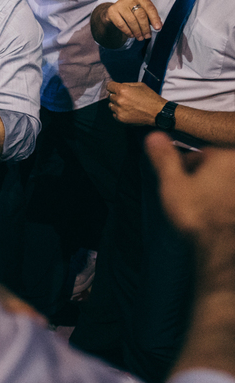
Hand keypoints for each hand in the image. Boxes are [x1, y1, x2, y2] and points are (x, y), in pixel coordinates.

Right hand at [105, 0, 160, 41]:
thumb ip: (150, 17)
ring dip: (137, 31)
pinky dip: (128, 31)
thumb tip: (159, 25)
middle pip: (140, 15)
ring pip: (131, 21)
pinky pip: (121, 24)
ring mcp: (119, 4)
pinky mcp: (111, 11)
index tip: (158, 28)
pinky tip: (132, 35)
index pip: (149, 7)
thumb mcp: (142, 11)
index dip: (154, 18)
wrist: (114, 12)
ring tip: (140, 38)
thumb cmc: (131, 12)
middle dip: (145, 27)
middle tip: (147, 36)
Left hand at [106, 81, 164, 125]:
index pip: (109, 86)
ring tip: (126, 105)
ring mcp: (119, 110)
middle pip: (110, 96)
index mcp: (122, 90)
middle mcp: (118, 100)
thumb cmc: (150, 97)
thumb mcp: (140, 85)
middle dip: (116, 95)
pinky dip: (118, 112)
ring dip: (116, 104)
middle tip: (125, 97)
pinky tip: (127, 111)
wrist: (157, 112)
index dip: (112, 86)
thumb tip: (118, 86)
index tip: (115, 88)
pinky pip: (114, 114)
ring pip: (111, 105)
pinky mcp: (120, 118)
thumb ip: (127, 85)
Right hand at [147, 132, 234, 256]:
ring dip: (214, 190)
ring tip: (201, 207)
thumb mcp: (172, 183)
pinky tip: (214, 215)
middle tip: (190, 195)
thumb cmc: (197, 215)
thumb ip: (164, 157)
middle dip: (203, 177)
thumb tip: (155, 135)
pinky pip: (228, 196)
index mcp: (227, 158)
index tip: (179, 181)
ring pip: (225, 183)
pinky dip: (223, 202)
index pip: (202, 153)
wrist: (219, 247)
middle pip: (217, 167)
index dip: (186, 166)